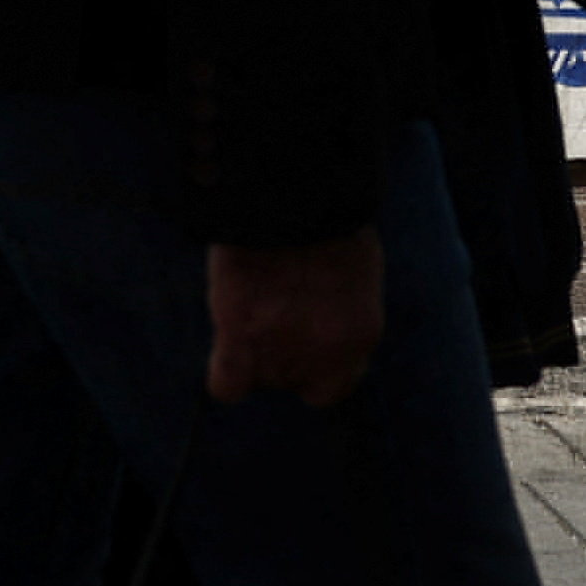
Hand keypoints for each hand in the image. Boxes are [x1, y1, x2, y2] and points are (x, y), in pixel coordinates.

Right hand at [206, 230, 384, 406]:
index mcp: (359, 335)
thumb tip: (314, 315)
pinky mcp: (240, 337)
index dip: (313, 367)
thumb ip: (336, 307)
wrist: (296, 199)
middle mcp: (324, 355)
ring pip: (260, 378)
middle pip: (291, 381)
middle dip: (280, 357)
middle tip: (269, 312)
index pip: (333, 386)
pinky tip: (226, 347)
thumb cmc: (325, 221)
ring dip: (252, 354)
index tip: (300, 339)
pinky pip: (228, 385)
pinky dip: (226, 376)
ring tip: (250, 304)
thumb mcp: (350, 271)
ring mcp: (282, 350)